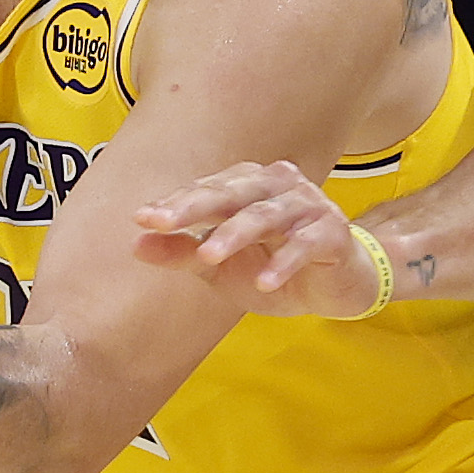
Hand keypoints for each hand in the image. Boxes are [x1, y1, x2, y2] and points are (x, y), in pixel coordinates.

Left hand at [131, 161, 363, 314]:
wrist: (337, 287)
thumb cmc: (273, 268)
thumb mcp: (221, 266)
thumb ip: (183, 253)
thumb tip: (136, 244)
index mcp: (248, 185)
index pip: (206, 190)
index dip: (174, 204)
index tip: (142, 218)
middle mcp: (278, 185)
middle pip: (232, 193)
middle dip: (195, 208)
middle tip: (162, 223)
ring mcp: (309, 205)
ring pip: (266, 215)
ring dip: (236, 234)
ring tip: (209, 255)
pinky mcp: (333, 233)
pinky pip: (306, 245)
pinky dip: (285, 263)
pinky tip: (264, 282)